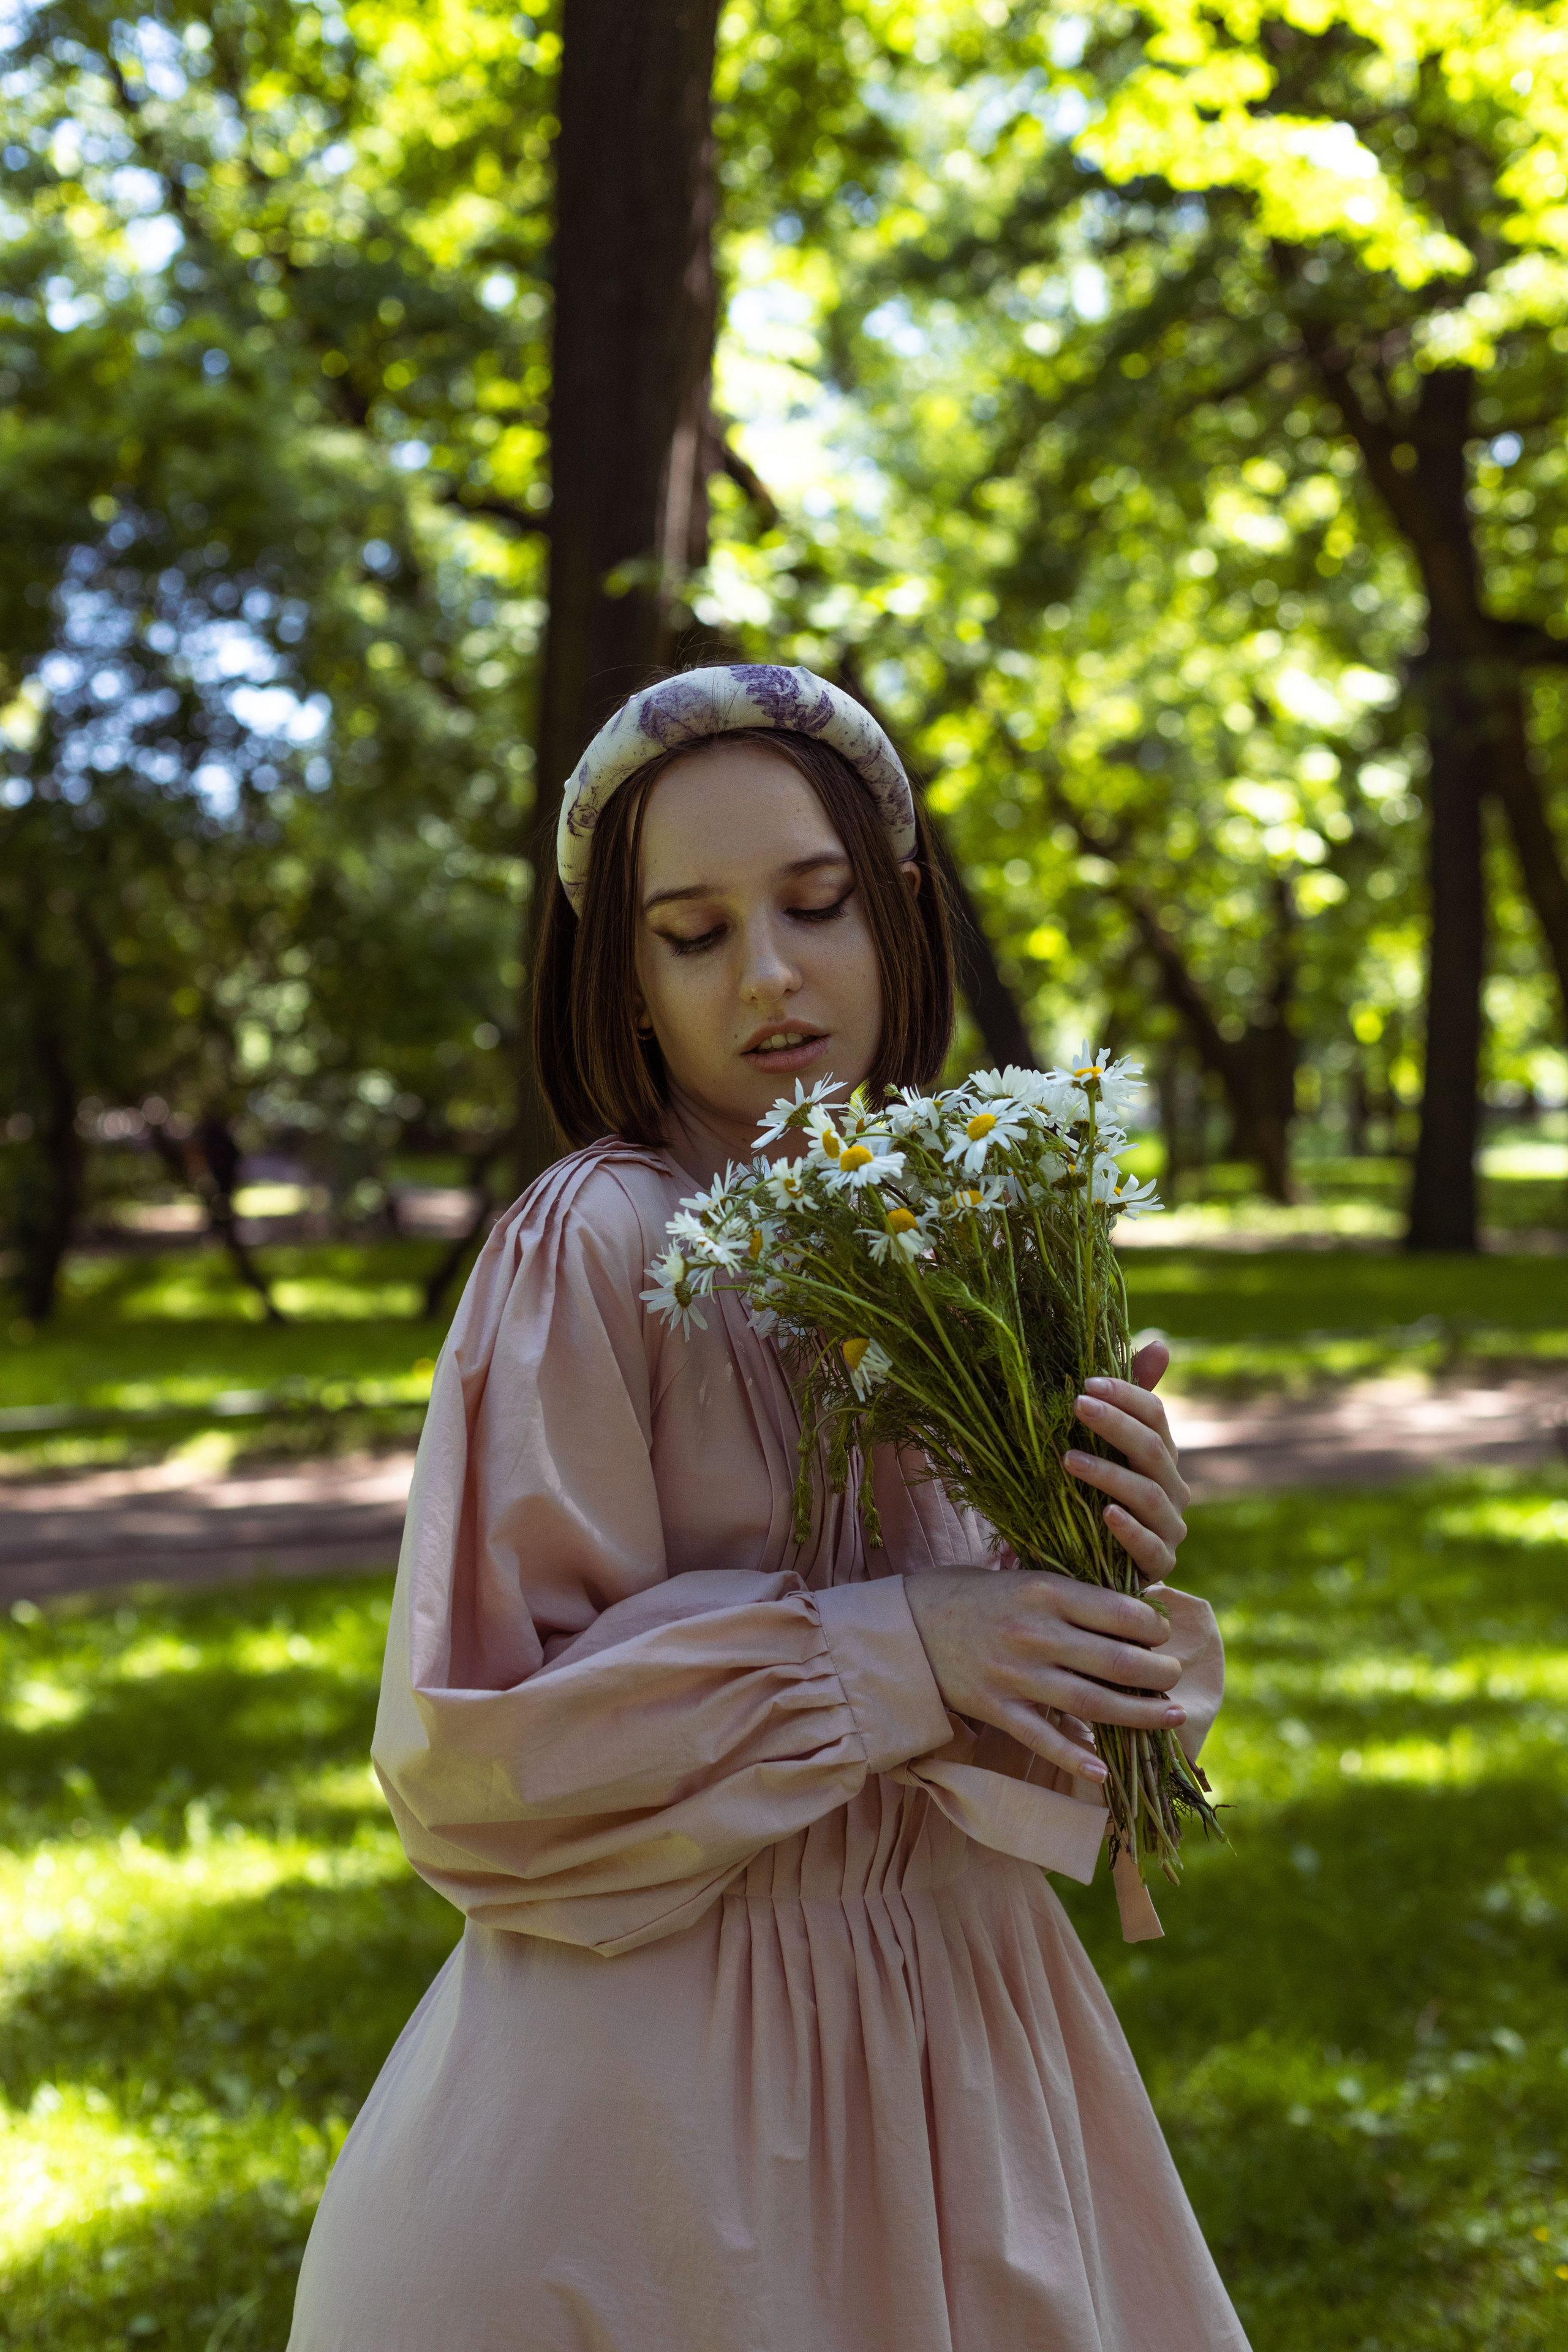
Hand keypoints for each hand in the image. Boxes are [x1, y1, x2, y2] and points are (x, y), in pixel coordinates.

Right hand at [904, 1567, 1184, 1781]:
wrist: (903, 1626)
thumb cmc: (968, 1594)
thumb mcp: (1019, 1575)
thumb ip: (1068, 1596)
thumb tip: (1129, 1613)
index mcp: (1043, 1591)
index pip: (1120, 1612)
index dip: (1153, 1626)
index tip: (1162, 1633)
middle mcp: (1034, 1633)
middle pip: (1118, 1661)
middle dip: (1159, 1672)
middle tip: (1174, 1674)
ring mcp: (1015, 1676)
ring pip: (1093, 1703)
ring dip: (1141, 1714)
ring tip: (1173, 1715)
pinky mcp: (996, 1710)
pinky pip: (1043, 1739)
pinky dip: (1075, 1758)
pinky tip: (1104, 1772)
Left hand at [1062, 1339, 1188, 1585]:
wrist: (1080, 1567)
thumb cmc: (1088, 1498)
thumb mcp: (1100, 1448)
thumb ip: (1126, 1401)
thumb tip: (1161, 1344)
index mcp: (1161, 1456)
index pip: (1156, 1415)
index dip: (1125, 1394)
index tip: (1084, 1383)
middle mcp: (1173, 1490)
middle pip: (1153, 1448)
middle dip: (1115, 1424)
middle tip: (1076, 1405)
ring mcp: (1169, 1529)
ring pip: (1148, 1494)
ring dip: (1109, 1473)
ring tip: (1068, 1458)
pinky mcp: (1158, 1566)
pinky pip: (1150, 1548)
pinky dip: (1128, 1530)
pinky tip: (1104, 1513)